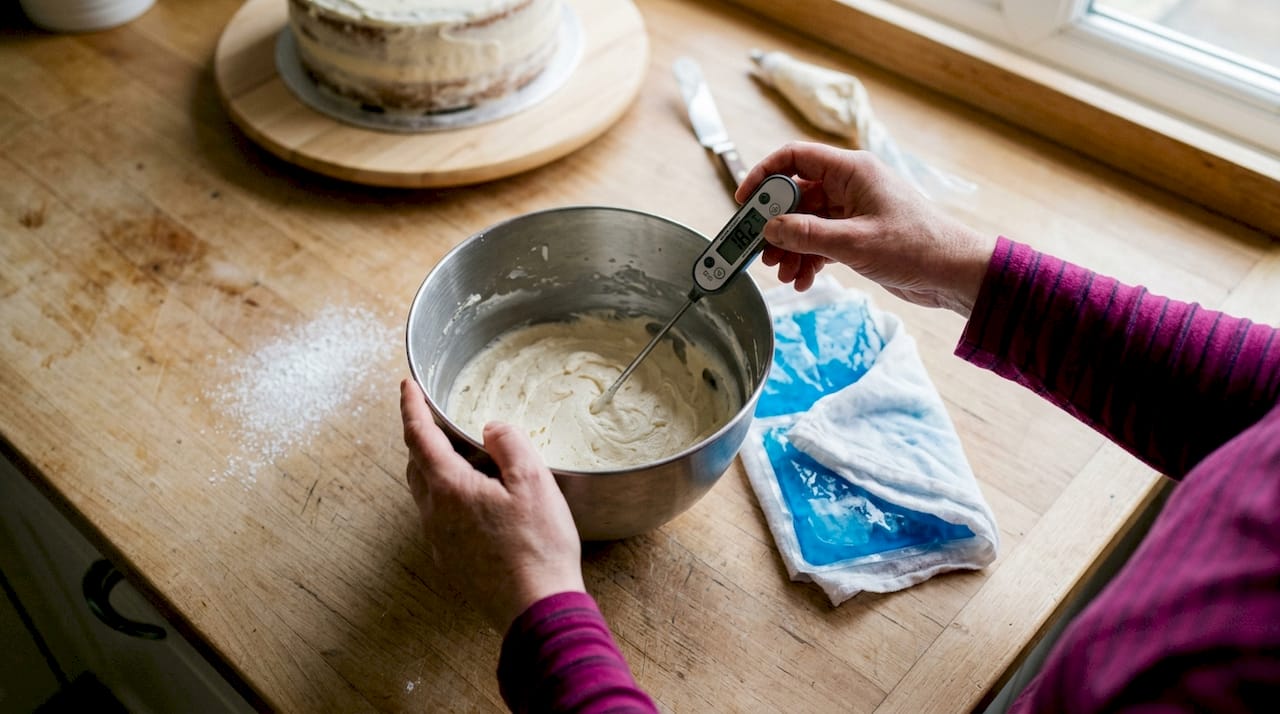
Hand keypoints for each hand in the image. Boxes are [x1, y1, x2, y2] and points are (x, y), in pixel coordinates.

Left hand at [399, 379, 584, 631]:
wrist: (537, 609)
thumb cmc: (538, 545)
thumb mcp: (533, 481)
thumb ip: (509, 443)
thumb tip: (490, 428)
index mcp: (449, 488)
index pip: (419, 436)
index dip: (411, 407)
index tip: (407, 385)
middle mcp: (435, 514)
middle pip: (417, 465)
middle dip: (423, 437)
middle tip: (442, 419)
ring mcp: (440, 541)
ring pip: (428, 493)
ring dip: (438, 468)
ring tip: (466, 457)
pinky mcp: (452, 561)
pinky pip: (442, 517)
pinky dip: (451, 497)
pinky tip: (480, 500)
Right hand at [736, 142, 995, 315]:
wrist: (955, 274)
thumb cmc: (917, 248)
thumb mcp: (854, 243)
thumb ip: (806, 235)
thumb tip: (769, 229)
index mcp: (851, 171)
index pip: (795, 158)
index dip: (765, 175)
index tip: (744, 200)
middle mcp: (850, 186)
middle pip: (795, 196)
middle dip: (775, 225)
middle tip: (759, 250)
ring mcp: (854, 211)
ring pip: (806, 223)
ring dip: (790, 248)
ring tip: (783, 273)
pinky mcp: (859, 236)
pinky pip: (821, 242)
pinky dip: (808, 259)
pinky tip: (802, 280)